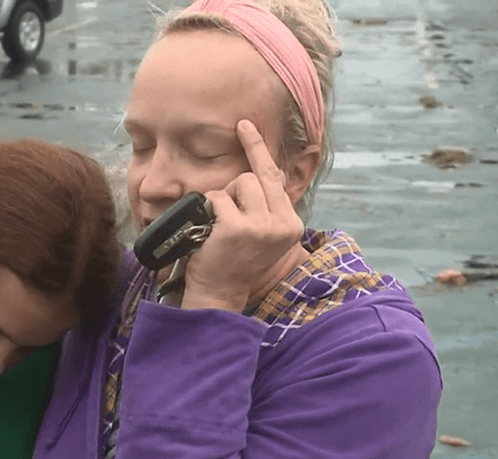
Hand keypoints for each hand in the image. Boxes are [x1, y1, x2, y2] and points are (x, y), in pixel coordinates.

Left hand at [181, 120, 305, 311]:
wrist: (218, 294)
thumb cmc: (233, 263)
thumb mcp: (260, 236)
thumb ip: (264, 208)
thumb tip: (259, 173)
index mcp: (290, 225)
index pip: (275, 177)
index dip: (257, 149)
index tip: (244, 125)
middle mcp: (282, 224)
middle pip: (254, 178)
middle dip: (233, 189)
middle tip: (223, 215)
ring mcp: (262, 226)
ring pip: (237, 184)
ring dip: (221, 201)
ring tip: (219, 228)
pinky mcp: (239, 228)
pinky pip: (216, 199)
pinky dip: (207, 211)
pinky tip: (209, 234)